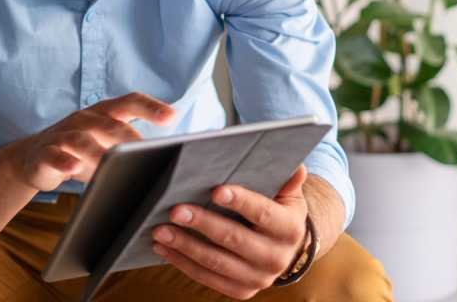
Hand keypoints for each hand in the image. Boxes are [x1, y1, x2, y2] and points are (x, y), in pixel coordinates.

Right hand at [15, 92, 175, 191]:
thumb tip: (165, 160)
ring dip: (97, 151)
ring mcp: (63, 134)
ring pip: (81, 139)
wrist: (32, 158)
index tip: (172, 116)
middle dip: (129, 137)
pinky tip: (74, 168)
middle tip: (146, 152)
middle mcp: (84, 119)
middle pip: (109, 123)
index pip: (130, 102)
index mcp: (104, 113)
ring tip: (112, 163)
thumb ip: (130, 147)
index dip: (151, 107)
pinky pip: (54, 155)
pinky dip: (64, 161)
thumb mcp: (105, 144)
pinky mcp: (44, 152)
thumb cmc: (80, 151)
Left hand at [151, 165, 309, 299]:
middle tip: (175, 210)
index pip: (263, 214)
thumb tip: (295, 167)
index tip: (215, 190)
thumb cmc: (279, 211)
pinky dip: (183, 263)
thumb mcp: (288, 194)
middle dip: (203, 224)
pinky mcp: (241, 291)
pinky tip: (164, 248)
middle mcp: (277, 258)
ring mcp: (259, 279)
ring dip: (185, 246)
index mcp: (290, 229)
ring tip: (161, 230)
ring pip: (216, 262)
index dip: (240, 202)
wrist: (286, 249)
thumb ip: (287, 180)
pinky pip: (208, 278)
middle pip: (235, 239)